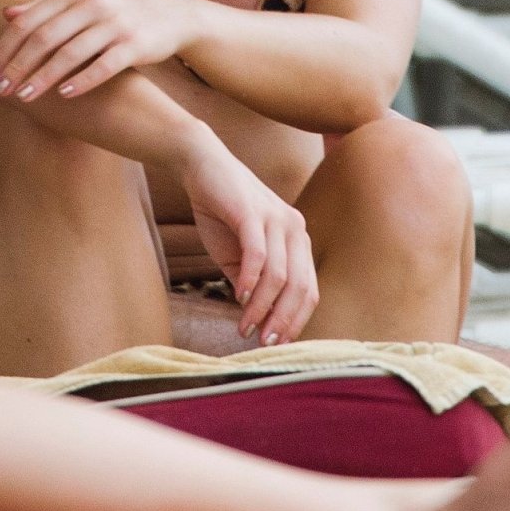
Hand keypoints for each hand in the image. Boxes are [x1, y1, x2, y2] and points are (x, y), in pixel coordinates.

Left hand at [0, 0, 193, 100]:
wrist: (171, 14)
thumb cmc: (116, 9)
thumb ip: (44, 5)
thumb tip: (6, 14)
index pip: (28, 21)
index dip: (5, 47)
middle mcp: (91, 5)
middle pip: (44, 37)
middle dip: (18, 66)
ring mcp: (114, 24)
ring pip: (70, 53)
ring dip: (43, 77)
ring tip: (24, 98)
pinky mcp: (134, 45)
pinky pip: (104, 65)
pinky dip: (82, 80)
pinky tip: (64, 96)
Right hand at [181, 143, 317, 345]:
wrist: (201, 166)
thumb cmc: (220, 210)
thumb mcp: (237, 253)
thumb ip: (250, 281)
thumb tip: (255, 317)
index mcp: (297, 240)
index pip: (308, 290)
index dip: (295, 320)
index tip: (277, 344)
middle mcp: (295, 229)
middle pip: (300, 287)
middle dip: (283, 320)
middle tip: (265, 343)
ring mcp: (276, 219)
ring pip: (280, 276)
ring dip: (263, 307)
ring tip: (245, 326)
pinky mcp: (252, 213)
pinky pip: (258, 255)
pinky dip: (251, 280)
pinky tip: (239, 297)